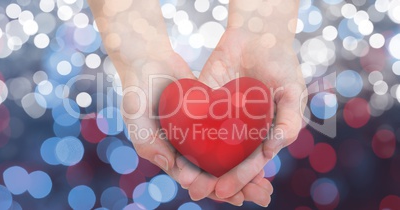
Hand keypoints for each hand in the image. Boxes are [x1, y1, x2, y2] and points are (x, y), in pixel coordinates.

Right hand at [121, 50, 271, 205]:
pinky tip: (263, 153)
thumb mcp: (136, 116)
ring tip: (266, 184)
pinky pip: (228, 135)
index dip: (210, 187)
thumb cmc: (137, 89)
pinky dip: (244, 147)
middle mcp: (184, 148)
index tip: (230, 195)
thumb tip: (171, 166)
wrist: (150, 59)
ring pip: (223, 158)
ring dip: (243, 172)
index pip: (190, 177)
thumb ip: (147, 142)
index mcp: (167, 154)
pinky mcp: (209, 117)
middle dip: (235, 188)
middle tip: (260, 196)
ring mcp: (198, 133)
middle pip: (211, 173)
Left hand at [189, 27, 306, 203]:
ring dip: (196, 166)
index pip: (250, 164)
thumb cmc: (281, 63)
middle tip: (199, 192)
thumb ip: (289, 122)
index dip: (239, 179)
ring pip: (207, 148)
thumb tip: (271, 152)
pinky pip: (192, 124)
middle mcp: (240, 131)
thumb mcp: (293, 93)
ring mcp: (221, 118)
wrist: (257, 34)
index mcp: (262, 135)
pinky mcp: (204, 103)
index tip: (225, 192)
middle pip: (225, 162)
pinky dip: (184, 139)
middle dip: (213, 179)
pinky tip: (175, 151)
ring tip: (185, 180)